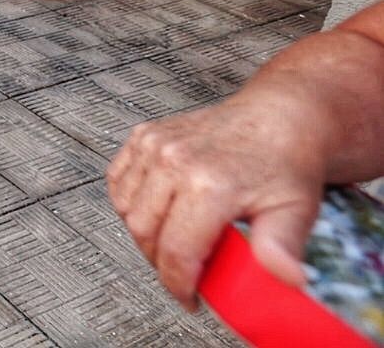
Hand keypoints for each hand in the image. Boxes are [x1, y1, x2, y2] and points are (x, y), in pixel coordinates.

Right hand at [107, 92, 324, 310]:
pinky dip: (129, 202)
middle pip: (144, 231)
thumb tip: (287, 278)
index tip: (189, 298)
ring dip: (144, 234)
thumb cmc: (285, 163)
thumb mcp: (296, 210)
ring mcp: (154, 145)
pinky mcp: (143, 136)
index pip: (175, 250)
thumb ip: (282, 247)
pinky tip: (156, 211)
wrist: (277, 117)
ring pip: (125, 208)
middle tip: (185, 272)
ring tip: (174, 240)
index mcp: (209, 183)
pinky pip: (118, 180)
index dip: (178, 283)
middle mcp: (174, 161)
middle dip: (161, 262)